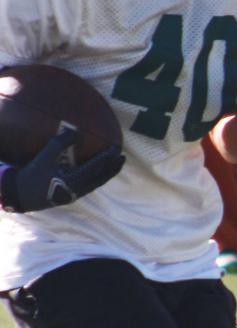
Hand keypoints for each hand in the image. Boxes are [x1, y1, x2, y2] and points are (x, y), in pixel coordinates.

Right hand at [0, 125, 123, 212]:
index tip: (116, 148)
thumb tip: (75, 131)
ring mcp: (76, 194)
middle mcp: (78, 189)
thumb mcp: (45, 156)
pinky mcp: (72, 197)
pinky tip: (101, 173)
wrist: (23, 194)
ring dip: (108, 174)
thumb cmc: (34, 174)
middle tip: (123, 157)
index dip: (107, 157)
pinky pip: (91, 186)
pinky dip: (99, 178)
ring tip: (116, 164)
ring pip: (97, 183)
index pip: (96, 167)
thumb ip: (60, 143)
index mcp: (73, 180)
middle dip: (113, 168)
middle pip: (101, 178)